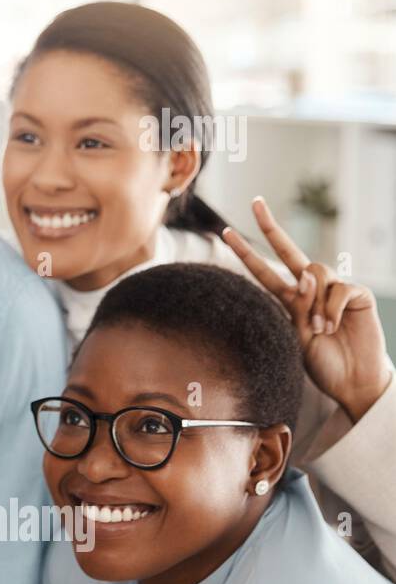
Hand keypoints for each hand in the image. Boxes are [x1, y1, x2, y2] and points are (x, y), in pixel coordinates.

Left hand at [223, 197, 391, 422]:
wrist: (352, 380)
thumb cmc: (323, 362)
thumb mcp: (296, 337)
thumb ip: (295, 306)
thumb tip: (303, 275)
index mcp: (290, 300)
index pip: (264, 271)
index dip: (246, 252)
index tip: (226, 232)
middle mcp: (311, 289)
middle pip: (289, 250)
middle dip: (270, 226)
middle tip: (254, 203)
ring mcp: (334, 288)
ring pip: (314, 271)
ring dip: (313, 302)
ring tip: (319, 329)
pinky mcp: (357, 293)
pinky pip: (338, 288)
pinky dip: (331, 309)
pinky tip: (332, 327)